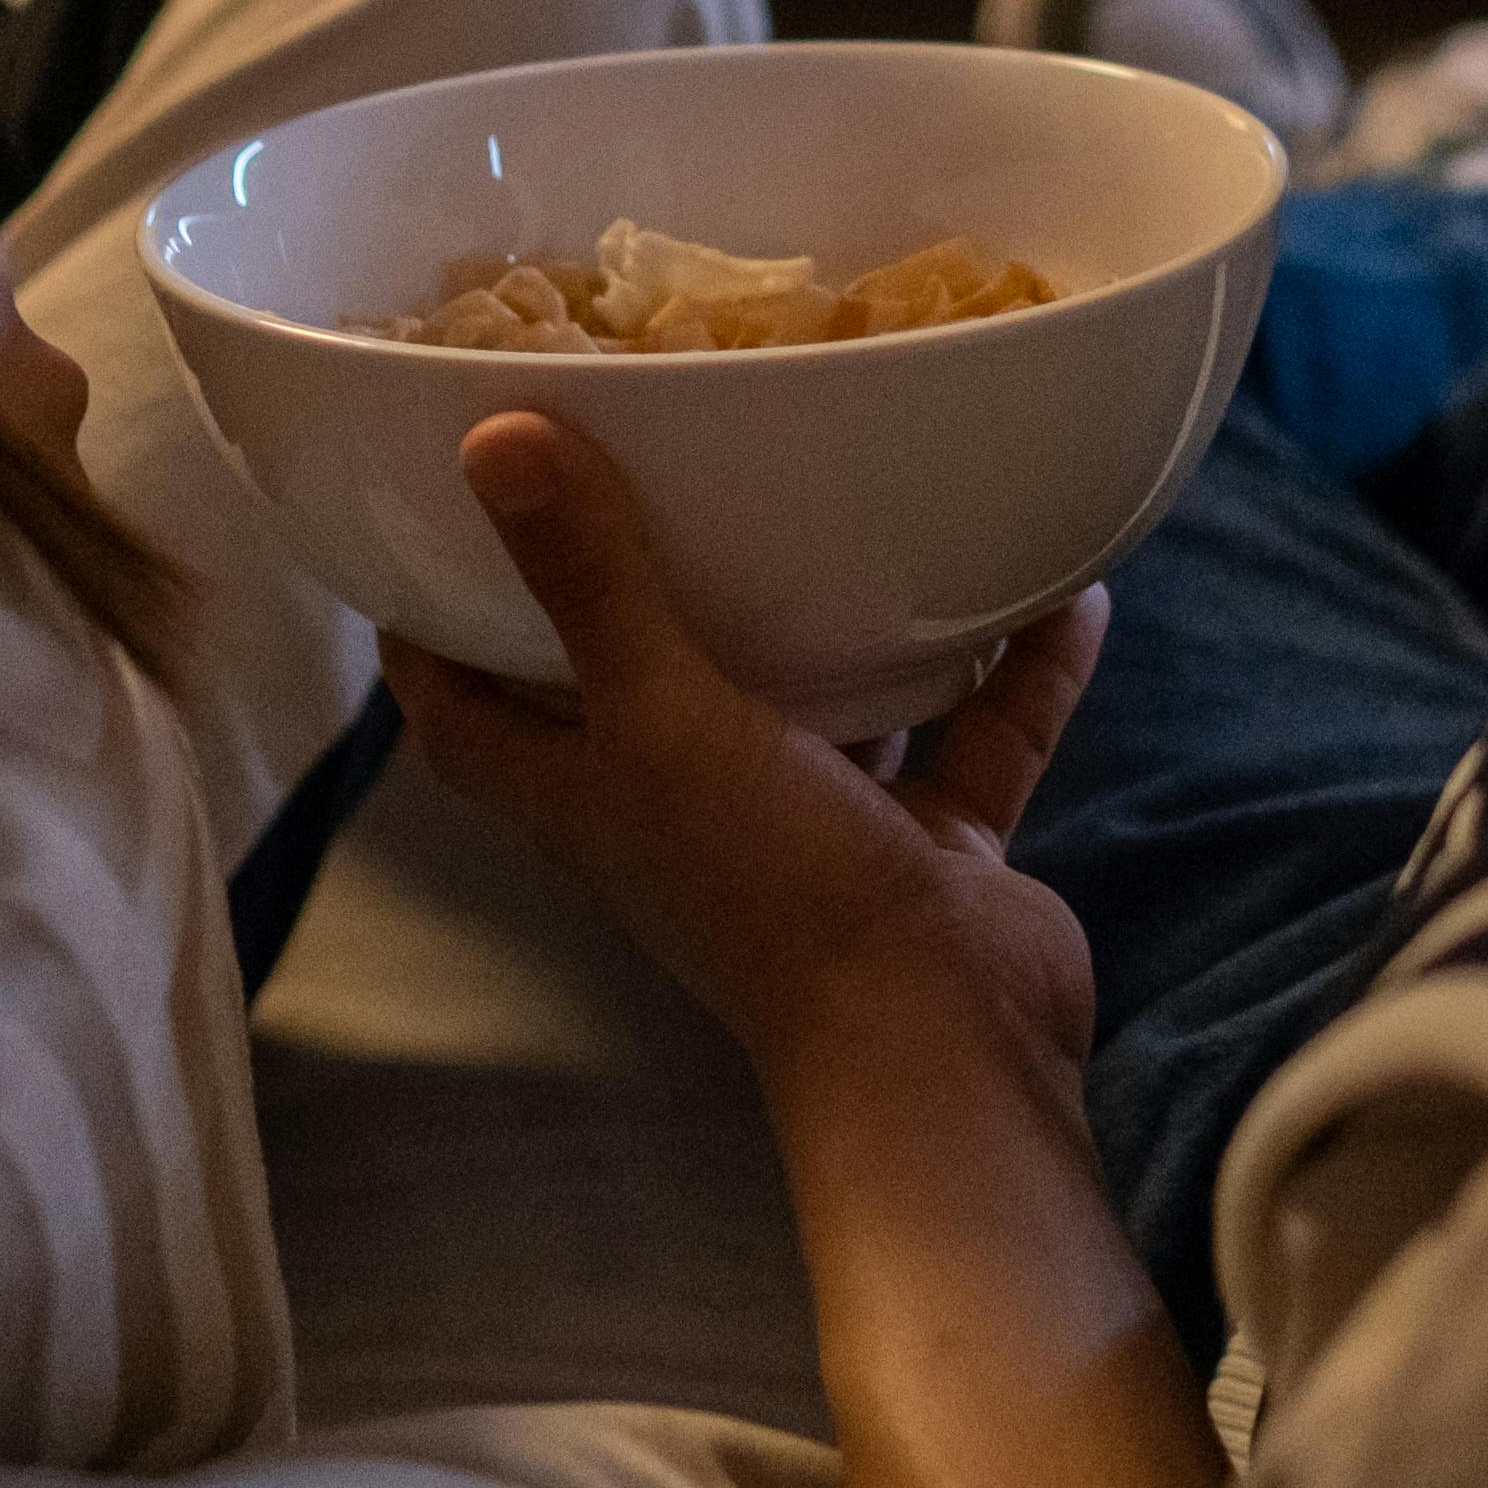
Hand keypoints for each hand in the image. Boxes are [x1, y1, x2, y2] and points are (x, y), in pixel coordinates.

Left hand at [389, 415, 1108, 1091]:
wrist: (942, 1044)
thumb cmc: (771, 892)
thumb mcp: (663, 717)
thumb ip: (592, 583)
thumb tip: (493, 442)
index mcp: (596, 797)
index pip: (471, 722)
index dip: (432, 639)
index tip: (422, 530)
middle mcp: (692, 813)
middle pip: (640, 696)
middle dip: (643, 592)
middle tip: (654, 461)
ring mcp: (817, 833)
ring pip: (822, 704)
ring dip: (843, 620)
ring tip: (863, 497)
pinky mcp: (930, 849)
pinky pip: (974, 739)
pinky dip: (1015, 670)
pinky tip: (1065, 585)